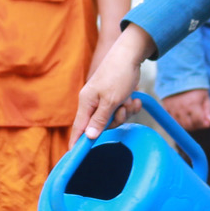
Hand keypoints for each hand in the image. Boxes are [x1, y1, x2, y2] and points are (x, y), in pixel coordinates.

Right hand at [71, 25, 152, 145]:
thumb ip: (99, 120)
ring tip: (130, 100)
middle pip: (101, 125)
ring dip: (125, 112)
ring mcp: (104, 99)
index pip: (78, 128)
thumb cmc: (118, 75)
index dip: (76, 142)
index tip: (73, 156)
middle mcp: (93, 102)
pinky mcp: (114, 96)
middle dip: (115, 120)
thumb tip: (88, 137)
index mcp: (86, 103)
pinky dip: (130, 106)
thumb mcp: (110, 100)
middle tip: (122, 109)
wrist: (130, 54)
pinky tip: (136, 99)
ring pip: (114, 118)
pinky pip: (122, 109)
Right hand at [161, 88, 209, 131]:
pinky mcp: (166, 108)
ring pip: (179, 124)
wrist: (180, 77)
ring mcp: (172, 108)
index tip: (205, 121)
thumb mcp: (205, 98)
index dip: (203, 123)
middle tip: (198, 120)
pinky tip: (182, 116)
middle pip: (188, 125)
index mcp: (192, 104)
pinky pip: (171, 120)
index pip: (198, 121)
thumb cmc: (195, 89)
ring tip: (190, 118)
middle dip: (195, 126)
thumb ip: (208, 111)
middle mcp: (181, 107)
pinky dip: (177, 121)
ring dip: (186, 124)